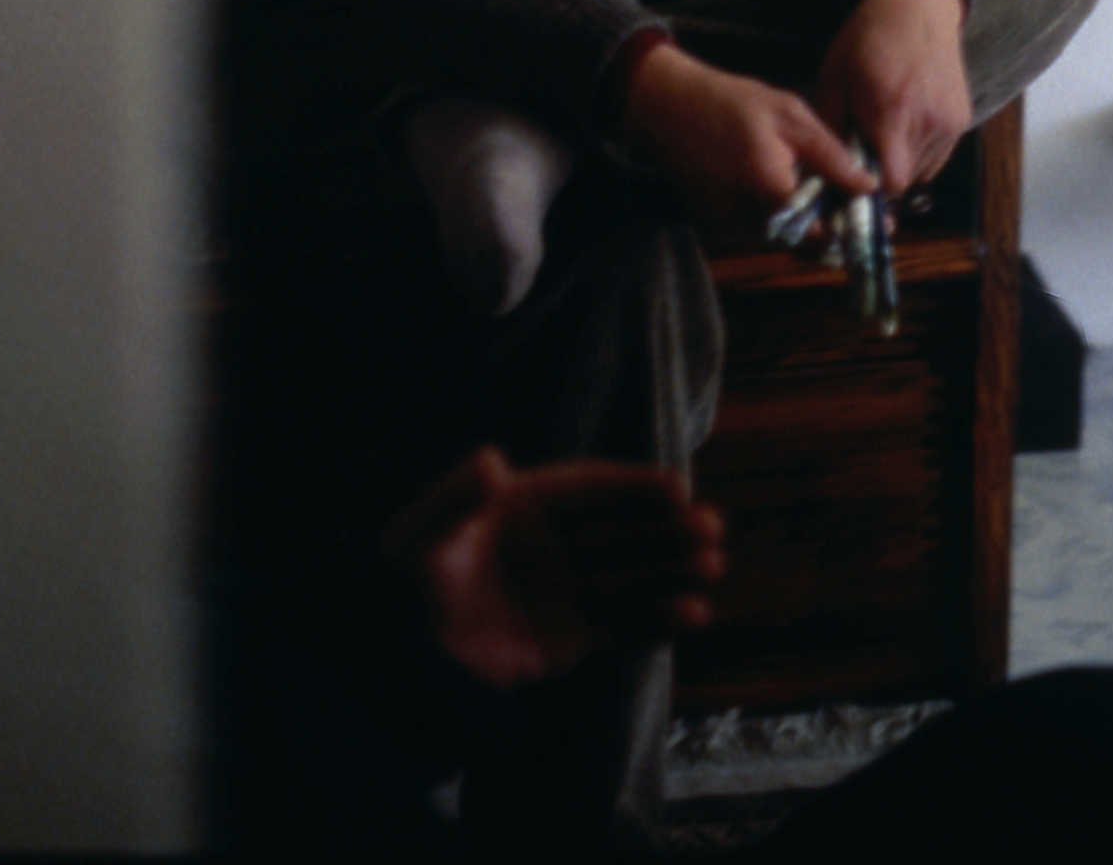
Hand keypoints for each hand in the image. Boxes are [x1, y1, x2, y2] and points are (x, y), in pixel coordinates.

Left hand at [383, 447, 725, 689]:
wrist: (398, 655)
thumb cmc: (404, 581)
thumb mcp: (422, 535)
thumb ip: (456, 498)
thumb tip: (493, 457)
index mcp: (525, 503)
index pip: (589, 490)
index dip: (632, 488)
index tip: (676, 486)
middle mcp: (555, 542)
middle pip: (620, 530)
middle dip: (665, 528)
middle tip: (712, 527)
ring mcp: (565, 590)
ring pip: (630, 574)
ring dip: (672, 569)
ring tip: (713, 565)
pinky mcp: (570, 638)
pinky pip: (621, 624)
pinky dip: (656, 618)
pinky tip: (692, 612)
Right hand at [618, 40, 872, 239]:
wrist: (669, 106)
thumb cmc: (733, 103)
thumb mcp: (790, 115)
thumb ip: (831, 156)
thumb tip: (869, 186)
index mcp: (773, 192)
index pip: (825, 233)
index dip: (851, 227)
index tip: (877, 218)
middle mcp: (750, 220)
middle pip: (805, 243)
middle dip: (832, 228)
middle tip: (850, 205)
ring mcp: (730, 227)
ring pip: (784, 239)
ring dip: (806, 224)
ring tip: (822, 193)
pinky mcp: (718, 226)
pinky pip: (760, 231)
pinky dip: (779, 218)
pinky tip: (785, 189)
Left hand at [815, 0, 971, 194]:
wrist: (916, 8)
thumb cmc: (866, 41)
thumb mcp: (834, 79)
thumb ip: (832, 130)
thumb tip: (831, 173)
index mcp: (891, 111)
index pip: (891, 181)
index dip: (872, 187)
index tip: (856, 176)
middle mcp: (928, 121)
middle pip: (906, 179)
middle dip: (884, 172)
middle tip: (867, 148)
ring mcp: (950, 122)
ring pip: (924, 170)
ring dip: (904, 162)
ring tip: (888, 130)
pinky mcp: (963, 119)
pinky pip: (939, 154)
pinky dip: (921, 149)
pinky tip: (908, 121)